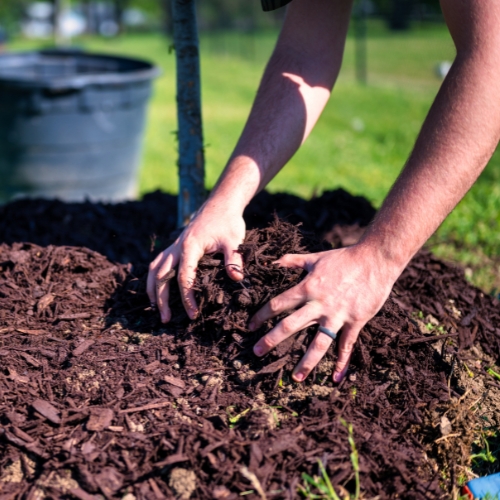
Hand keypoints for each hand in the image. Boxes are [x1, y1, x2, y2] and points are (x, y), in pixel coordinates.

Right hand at [147, 203, 245, 322]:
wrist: (220, 204)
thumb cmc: (228, 222)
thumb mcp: (234, 240)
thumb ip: (234, 259)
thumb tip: (236, 278)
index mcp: (190, 247)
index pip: (183, 277)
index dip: (187, 297)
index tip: (193, 314)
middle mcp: (177, 247)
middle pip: (161, 276)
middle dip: (161, 299)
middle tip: (166, 319)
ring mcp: (174, 246)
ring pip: (154, 269)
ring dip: (152, 289)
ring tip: (155, 309)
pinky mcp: (175, 246)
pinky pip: (158, 263)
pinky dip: (154, 278)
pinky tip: (156, 290)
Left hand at [248, 243, 400, 382]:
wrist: (375, 260)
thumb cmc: (344, 258)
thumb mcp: (315, 257)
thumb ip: (293, 261)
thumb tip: (273, 262)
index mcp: (307, 287)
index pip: (278, 304)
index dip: (262, 315)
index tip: (250, 326)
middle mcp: (319, 304)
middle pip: (290, 326)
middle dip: (272, 340)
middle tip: (257, 352)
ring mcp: (338, 315)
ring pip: (319, 343)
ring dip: (307, 361)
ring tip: (296, 377)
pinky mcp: (355, 321)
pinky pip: (346, 345)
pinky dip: (342, 361)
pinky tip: (336, 377)